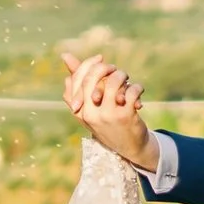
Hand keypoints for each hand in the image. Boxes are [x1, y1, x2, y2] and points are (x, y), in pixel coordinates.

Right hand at [61, 53, 156, 170]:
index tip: (100, 58)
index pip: (76, 79)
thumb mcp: (91, 105)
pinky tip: (138, 91)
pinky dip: (137, 87)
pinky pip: (131, 91)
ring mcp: (108, 115)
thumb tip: (65, 56)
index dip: (88, 64)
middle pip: (92, 78)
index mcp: (79, 110)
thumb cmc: (108, 121)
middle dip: (105, 68)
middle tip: (114, 69)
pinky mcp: (125, 117)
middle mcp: (90, 114)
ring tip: (127, 80)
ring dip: (122, 76)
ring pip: (113, 82)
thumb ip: (80, 82)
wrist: (130, 147)